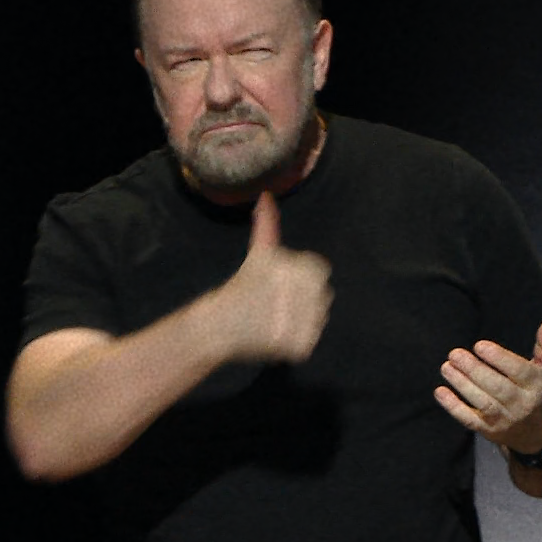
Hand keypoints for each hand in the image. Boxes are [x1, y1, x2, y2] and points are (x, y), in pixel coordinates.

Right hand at [222, 189, 331, 362]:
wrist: (219, 325)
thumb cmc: (241, 286)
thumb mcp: (258, 252)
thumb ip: (267, 224)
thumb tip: (266, 195)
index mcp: (303, 267)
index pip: (318, 271)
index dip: (297, 279)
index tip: (276, 285)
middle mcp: (307, 293)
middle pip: (321, 295)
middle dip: (301, 299)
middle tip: (274, 303)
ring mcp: (305, 321)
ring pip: (317, 319)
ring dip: (301, 321)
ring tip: (274, 319)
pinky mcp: (301, 346)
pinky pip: (308, 343)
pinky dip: (294, 344)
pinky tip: (274, 336)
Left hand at [436, 316, 541, 449]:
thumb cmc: (541, 393)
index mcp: (537, 385)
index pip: (518, 371)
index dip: (499, 358)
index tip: (479, 345)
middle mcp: (522, 404)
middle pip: (497, 387)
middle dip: (474, 370)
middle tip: (455, 353)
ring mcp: (505, 419)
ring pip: (482, 402)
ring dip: (462, 385)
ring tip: (446, 367)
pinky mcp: (489, 431)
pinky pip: (470, 420)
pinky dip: (454, 407)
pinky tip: (440, 392)